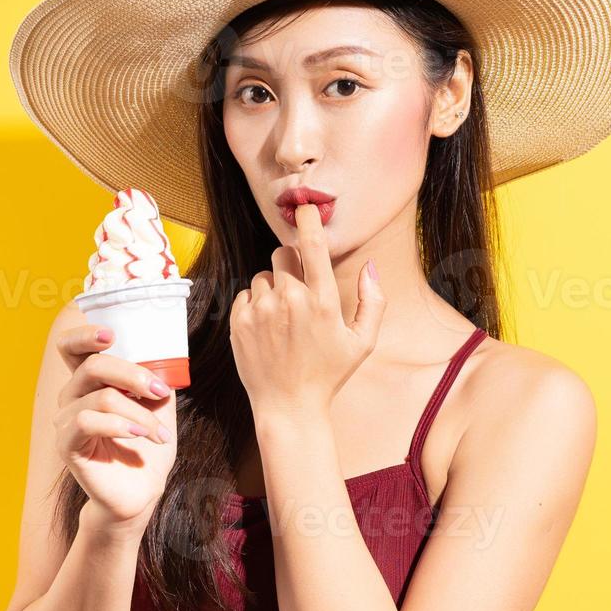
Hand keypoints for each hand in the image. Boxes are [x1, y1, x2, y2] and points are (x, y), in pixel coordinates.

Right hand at [53, 324, 176, 529]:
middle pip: (92, 366)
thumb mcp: (159, 407)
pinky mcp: (66, 445)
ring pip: (101, 398)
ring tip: (159, 433)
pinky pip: (86, 422)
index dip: (84, 335)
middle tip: (160, 393)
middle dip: (132, 375)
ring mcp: (66, 421)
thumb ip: (155, 380)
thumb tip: (161, 360)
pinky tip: (138, 437)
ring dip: (139, 414)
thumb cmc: (147, 447)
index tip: (111, 335)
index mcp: (90, 382)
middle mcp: (73, 397)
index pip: (72, 347)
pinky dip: (119, 425)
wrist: (142, 491)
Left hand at [229, 202, 385, 414]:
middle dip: (291, 264)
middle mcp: (290, 301)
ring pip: (263, 276)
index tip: (305, 204)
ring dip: (273, 288)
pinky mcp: (239, 322)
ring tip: (283, 319)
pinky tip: (267, 329)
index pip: (313, 246)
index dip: (308, 219)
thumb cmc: (329, 374)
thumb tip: (369, 268)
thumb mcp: (362, 343)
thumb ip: (372, 302)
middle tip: (299, 291)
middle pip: (283, 254)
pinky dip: (255, 305)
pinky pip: (246, 294)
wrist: (288, 406)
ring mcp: (261, 311)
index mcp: (322, 302)